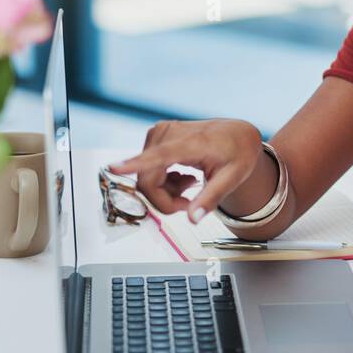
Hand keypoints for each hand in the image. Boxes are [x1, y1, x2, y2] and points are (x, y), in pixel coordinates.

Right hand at [106, 118, 261, 222]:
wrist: (237, 135)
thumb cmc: (237, 153)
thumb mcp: (233, 178)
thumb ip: (211, 198)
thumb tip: (193, 218)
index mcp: (192, 143)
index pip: (160, 155)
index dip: (135, 164)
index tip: (114, 167)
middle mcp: (170, 134)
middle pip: (148, 180)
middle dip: (165, 200)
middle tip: (190, 203)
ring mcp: (160, 133)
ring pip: (145, 178)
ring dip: (165, 190)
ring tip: (191, 184)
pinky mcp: (155, 136)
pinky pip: (146, 170)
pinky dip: (163, 180)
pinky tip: (183, 176)